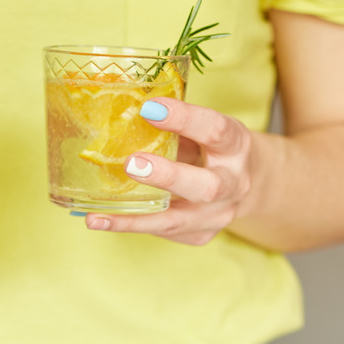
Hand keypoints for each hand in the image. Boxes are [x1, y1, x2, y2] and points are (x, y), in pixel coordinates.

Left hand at [83, 98, 251, 245]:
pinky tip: (102, 221)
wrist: (246, 185)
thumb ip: (173, 124)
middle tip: (131, 163)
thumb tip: (122, 112)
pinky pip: (163, 231)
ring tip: (96, 217)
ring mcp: (218, 215)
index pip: (215, 130)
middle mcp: (234, 184)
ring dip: (134, 218)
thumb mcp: (202, 129)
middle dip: (167, 176)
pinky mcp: (200, 235)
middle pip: (205, 186)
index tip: (149, 107)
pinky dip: (131, 224)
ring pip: (176, 221)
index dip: (184, 118)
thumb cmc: (212, 147)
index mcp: (235, 146)